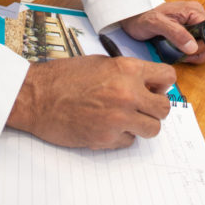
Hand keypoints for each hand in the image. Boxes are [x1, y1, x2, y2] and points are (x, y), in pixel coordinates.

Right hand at [8, 55, 175, 148]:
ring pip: (152, 129)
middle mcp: (128, 94)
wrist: (37, 96)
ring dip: (142, 125)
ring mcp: (119, 118)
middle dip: (154, 108)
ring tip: (126, 118)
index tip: (155, 88)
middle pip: (164, 108)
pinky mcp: (107, 139)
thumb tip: (147, 83)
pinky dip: (122, 135)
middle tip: (142, 106)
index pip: (168, 78)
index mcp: (127, 70)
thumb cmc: (64, 76)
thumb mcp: (101, 63)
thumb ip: (127, 72)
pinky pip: (129, 141)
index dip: (162, 84)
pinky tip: (107, 125)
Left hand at [120, 1, 204, 64]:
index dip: (203, 46)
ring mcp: (193, 22)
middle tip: (182, 56)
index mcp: (193, 10)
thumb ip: (175, 33)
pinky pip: (197, 44)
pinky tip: (180, 53)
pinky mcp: (188, 29)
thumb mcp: (156, 24)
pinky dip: (191, 52)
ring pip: (204, 43)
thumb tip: (193, 46)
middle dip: (199, 52)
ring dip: (195, 54)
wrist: (131, 19)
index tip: (188, 54)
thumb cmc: (141, 19)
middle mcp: (196, 14)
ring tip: (179, 55)